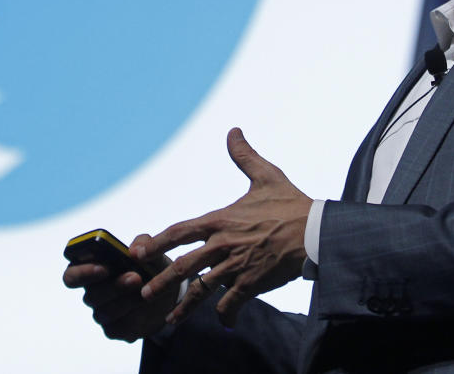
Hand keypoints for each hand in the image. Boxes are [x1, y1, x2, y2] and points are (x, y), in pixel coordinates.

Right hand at [63, 237, 176, 341]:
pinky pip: (116, 329)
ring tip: (145, 291)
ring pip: (103, 313)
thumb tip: (133, 249)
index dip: (82, 272)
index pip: (71, 275)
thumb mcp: (151, 252)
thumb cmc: (152, 269)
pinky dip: (132, 320)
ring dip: (125, 301)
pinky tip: (144, 310)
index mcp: (93, 269)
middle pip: (90, 296)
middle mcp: (93, 292)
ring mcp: (102, 312)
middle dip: (112, 287)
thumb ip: (143, 243)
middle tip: (135, 277)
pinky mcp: (113, 329)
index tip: (103, 267)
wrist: (168, 297)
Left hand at [140, 128, 311, 326]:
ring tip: (170, 319)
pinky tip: (224, 322)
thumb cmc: (291, 203)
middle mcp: (222, 244)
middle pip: (183, 266)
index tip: (138, 252)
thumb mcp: (267, 175)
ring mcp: (235, 266)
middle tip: (143, 291)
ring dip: (184, 306)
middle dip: (161, 281)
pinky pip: (230, 303)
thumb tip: (233, 132)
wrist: (315, 231)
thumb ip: (245, 156)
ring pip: (201, 289)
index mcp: (220, 220)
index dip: (157, 242)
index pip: (180, 231)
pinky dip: (225, 314)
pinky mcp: (250, 283)